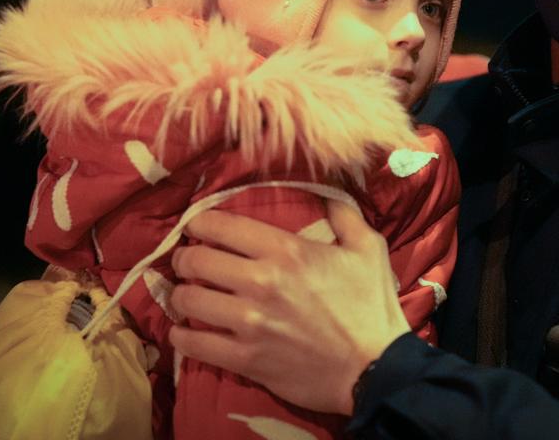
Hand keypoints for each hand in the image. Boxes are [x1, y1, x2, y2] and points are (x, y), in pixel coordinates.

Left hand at [168, 199, 410, 414]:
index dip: (200, 222)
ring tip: (189, 294)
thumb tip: (328, 190)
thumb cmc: (372, 305)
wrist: (376, 369)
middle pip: (196, 260)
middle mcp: (261, 282)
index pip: (221, 225)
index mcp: (287, 251)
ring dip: (182, 295)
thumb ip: (344, 214)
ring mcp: (250, 323)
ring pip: (188, 300)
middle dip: (186, 257)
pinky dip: (182, 335)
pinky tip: (186, 330)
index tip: (198, 226)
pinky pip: (194, 344)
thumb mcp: (368, 248)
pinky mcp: (246, 359)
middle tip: (190, 260)